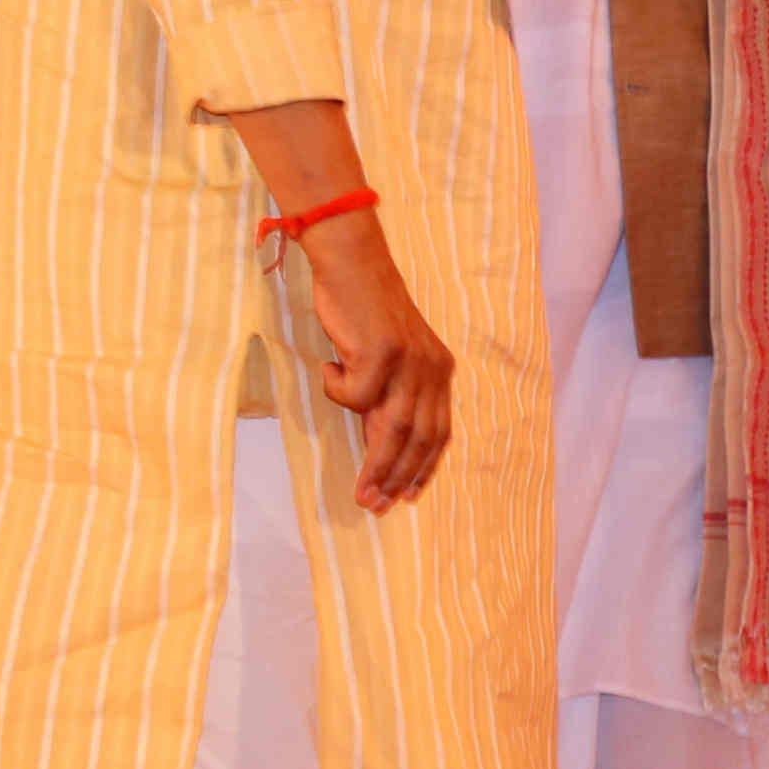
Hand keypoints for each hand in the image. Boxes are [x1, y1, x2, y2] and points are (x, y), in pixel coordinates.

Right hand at [297, 211, 453, 509]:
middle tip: (376, 506)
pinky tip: (329, 370)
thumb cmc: (362, 311)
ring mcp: (409, 360)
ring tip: (360, 491)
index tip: (409, 496)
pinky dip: (337, 391)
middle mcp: (431, 368)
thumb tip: (381, 449)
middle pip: (420, 438)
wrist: (352, 262)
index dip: (425, 467)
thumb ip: (389, 397)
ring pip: (394, 429)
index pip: (439, 431)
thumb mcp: (387, 358)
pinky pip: (355, 394)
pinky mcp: (382, 351)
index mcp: (439, 370)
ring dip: (376, 465)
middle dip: (398, 478)